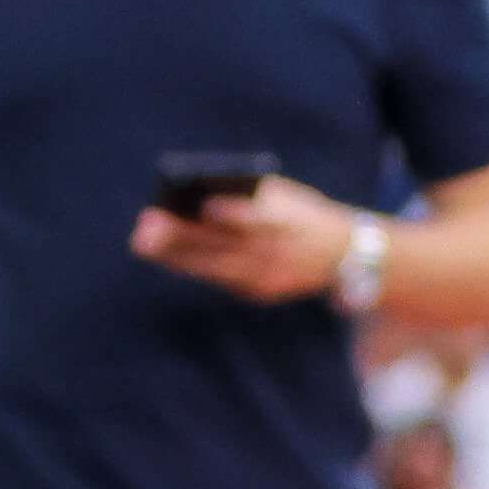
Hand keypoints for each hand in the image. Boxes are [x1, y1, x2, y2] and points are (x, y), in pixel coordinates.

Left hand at [131, 178, 357, 304]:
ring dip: (178, 256)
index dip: (235, 214)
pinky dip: (195, 267)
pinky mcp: (262, 293)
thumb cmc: (301, 213)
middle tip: (145, 228)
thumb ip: (250, 196)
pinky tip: (168, 256)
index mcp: (290, 222)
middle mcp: (279, 253)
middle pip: (227, 245)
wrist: (343, 254)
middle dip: (184, 238)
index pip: (261, 219)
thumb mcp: (287, 197)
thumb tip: (198, 195)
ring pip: (218, 267)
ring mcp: (270, 277)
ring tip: (144, 242)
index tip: (204, 205)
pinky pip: (223, 279)